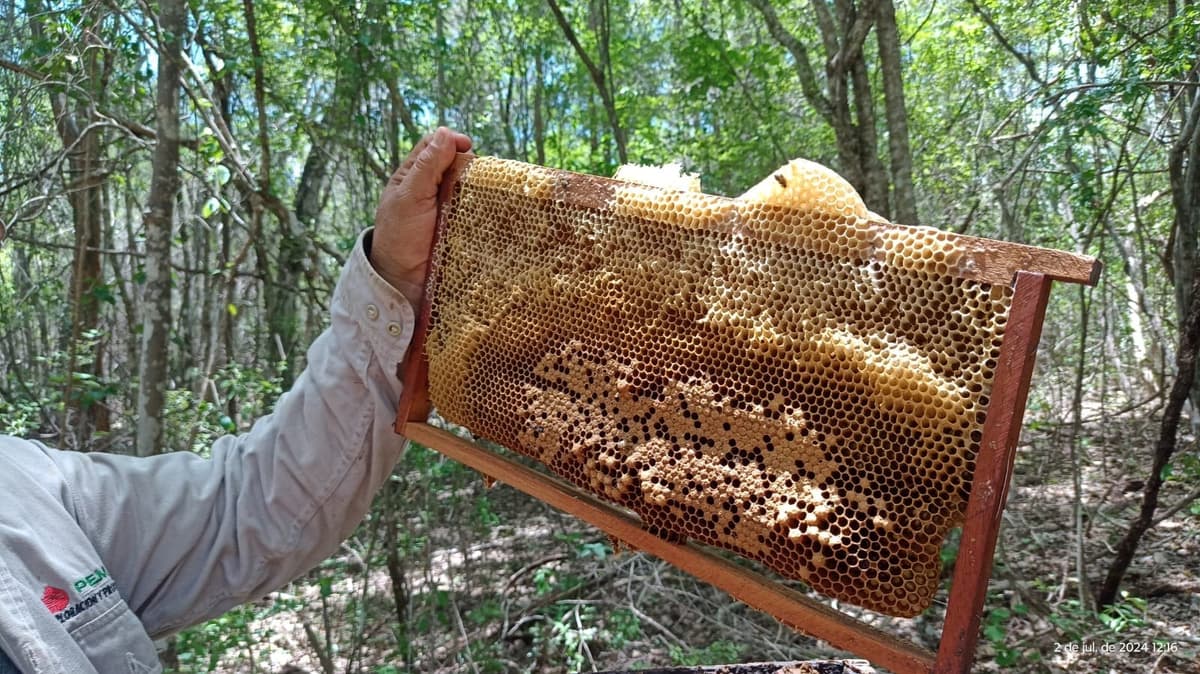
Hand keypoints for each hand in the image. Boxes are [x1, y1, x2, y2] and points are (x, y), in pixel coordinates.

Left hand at [371, 127, 472, 304]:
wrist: (405, 279)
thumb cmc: (400, 236)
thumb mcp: (410, 196)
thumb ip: (427, 165)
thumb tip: (446, 133)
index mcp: (414, 175)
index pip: (435, 146)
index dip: (451, 141)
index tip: (467, 145)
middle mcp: (433, 188)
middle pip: (457, 163)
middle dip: (469, 164)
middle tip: (475, 174)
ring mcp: (450, 208)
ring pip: (471, 186)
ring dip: (480, 186)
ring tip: (487, 191)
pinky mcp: (463, 226)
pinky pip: (478, 210)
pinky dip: (486, 206)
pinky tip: (492, 207)